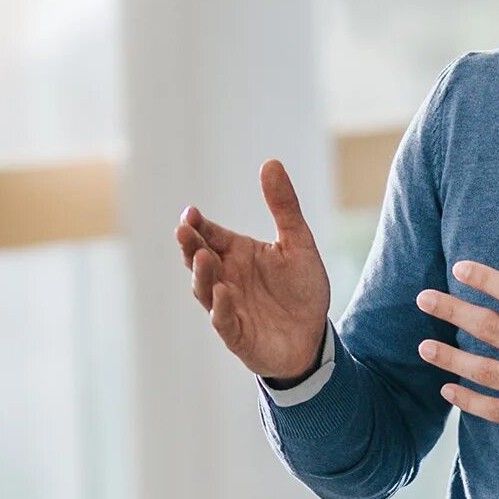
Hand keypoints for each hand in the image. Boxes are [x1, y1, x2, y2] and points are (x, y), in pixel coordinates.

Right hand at [177, 160, 332, 382]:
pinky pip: (224, 322)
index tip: (191, 213)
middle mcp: (225, 278)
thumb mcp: (298, 242)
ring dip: (201, 275)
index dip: (197, 225)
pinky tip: (222, 294)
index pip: (209, 235)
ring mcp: (227, 307)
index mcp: (236, 254)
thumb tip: (270, 162)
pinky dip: (220, 309)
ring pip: (205, 290)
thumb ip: (284, 206)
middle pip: (199, 259)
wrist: (314, 336)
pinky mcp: (237, 335)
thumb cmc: (301, 290)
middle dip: (190, 245)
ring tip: (202, 258)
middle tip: (183, 230)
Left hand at [412, 232, 498, 459]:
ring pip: (486, 372)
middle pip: (491, 329)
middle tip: (423, 299)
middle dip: (454, 311)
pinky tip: (448, 391)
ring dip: (451, 359)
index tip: (460, 269)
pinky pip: (498, 411)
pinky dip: (471, 401)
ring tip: (423, 346)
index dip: (487, 280)